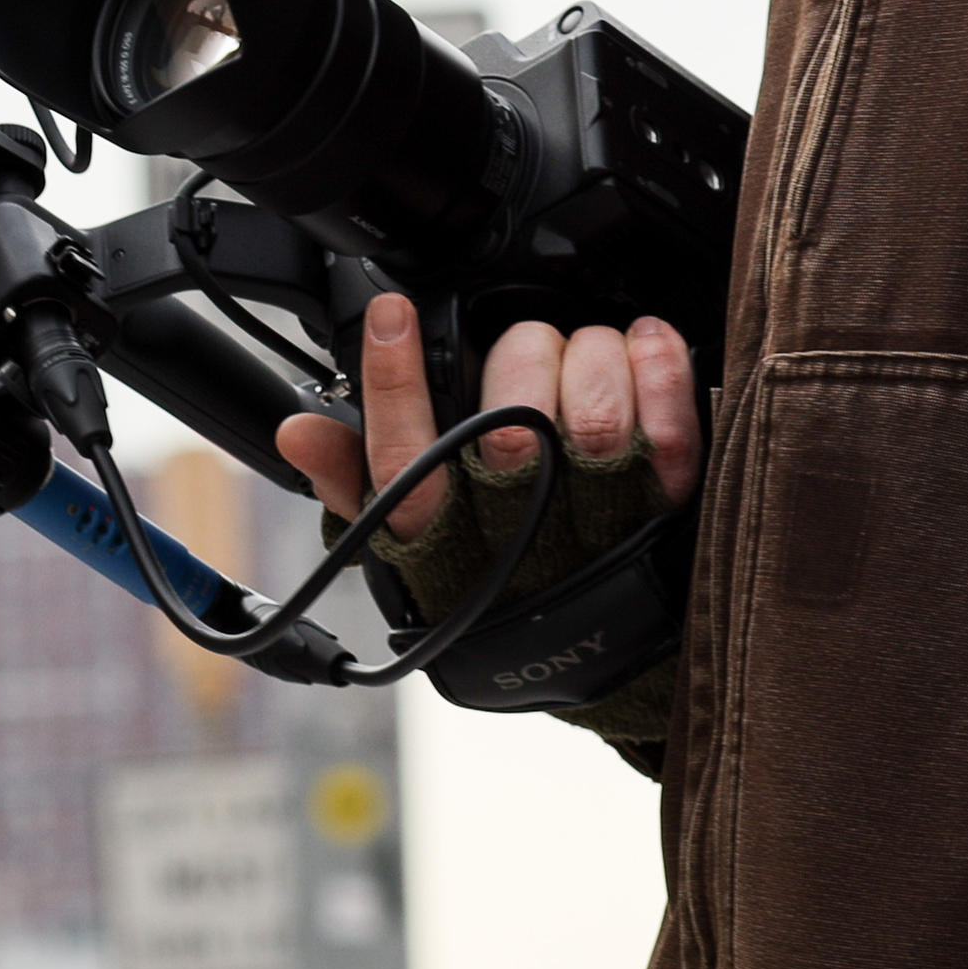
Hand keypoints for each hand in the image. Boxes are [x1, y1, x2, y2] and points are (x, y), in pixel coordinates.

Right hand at [271, 291, 701, 542]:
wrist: (604, 654)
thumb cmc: (496, 582)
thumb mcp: (408, 546)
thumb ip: (354, 481)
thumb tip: (296, 431)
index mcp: (440, 541)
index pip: (400, 461)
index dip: (391, 383)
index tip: (392, 314)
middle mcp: (514, 536)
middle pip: (507, 427)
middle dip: (521, 358)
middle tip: (531, 345)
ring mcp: (596, 529)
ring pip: (592, 419)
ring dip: (594, 357)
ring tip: (594, 347)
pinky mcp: (664, 515)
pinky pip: (671, 431)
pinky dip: (659, 368)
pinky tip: (647, 342)